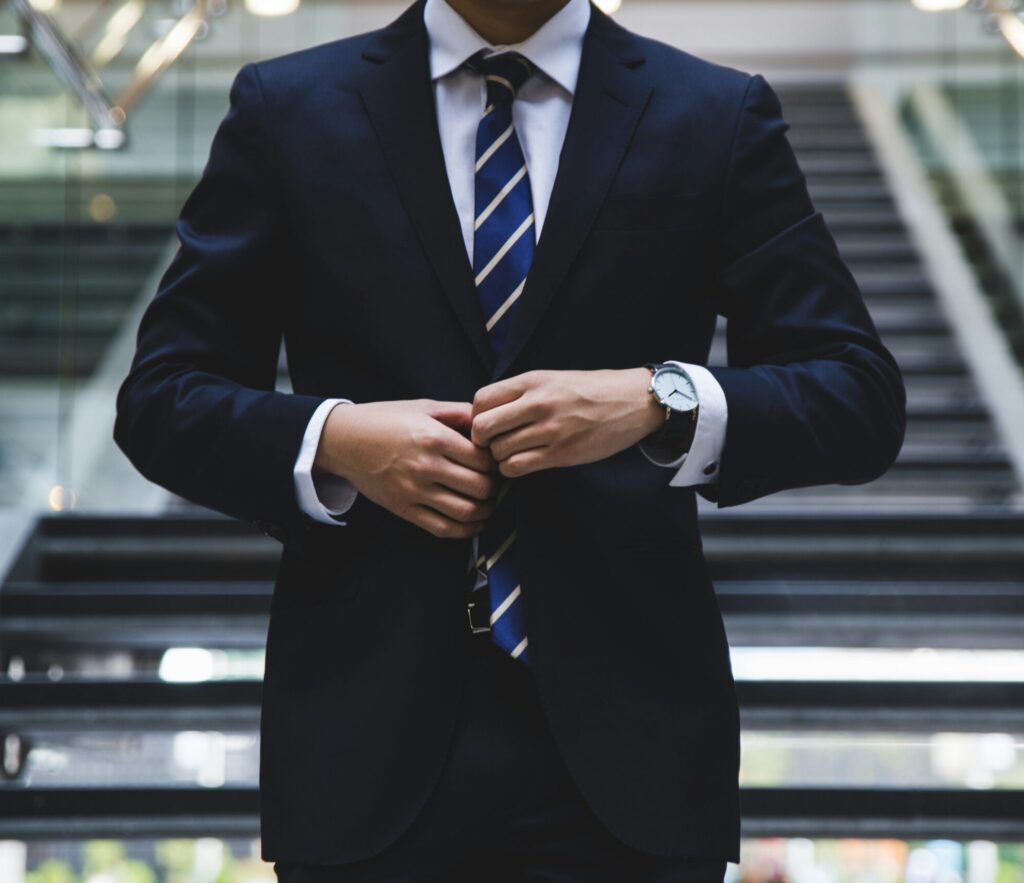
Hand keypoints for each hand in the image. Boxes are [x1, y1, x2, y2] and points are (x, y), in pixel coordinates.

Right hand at [313, 399, 500, 537]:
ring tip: (488, 503)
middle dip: (495, 488)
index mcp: (434, 437)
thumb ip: (459, 412)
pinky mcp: (403, 509)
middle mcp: (426, 466)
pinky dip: (466, 530)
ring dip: (485, 511)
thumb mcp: (424, 406)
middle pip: (480, 487)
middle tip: (496, 483)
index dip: (497, 463)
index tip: (496, 462)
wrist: (344, 440)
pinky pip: (442, 528)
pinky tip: (474, 522)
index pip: (483, 460)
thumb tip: (489, 422)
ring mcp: (414, 491)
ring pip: (466, 512)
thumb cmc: (386, 419)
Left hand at [471, 368, 664, 477]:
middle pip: (482, 428)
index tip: (488, 424)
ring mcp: (550, 430)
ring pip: (498, 451)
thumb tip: (485, 413)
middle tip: (494, 444)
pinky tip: (523, 463)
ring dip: (499, 457)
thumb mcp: (552, 379)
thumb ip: (520, 393)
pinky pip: (517, 467)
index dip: (476, 416)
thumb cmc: (590, 391)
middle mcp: (538, 403)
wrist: (632, 401)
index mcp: (532, 381)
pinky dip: (512, 469)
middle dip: (482, 440)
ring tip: (513, 453)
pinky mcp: (561, 453)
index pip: (480, 400)